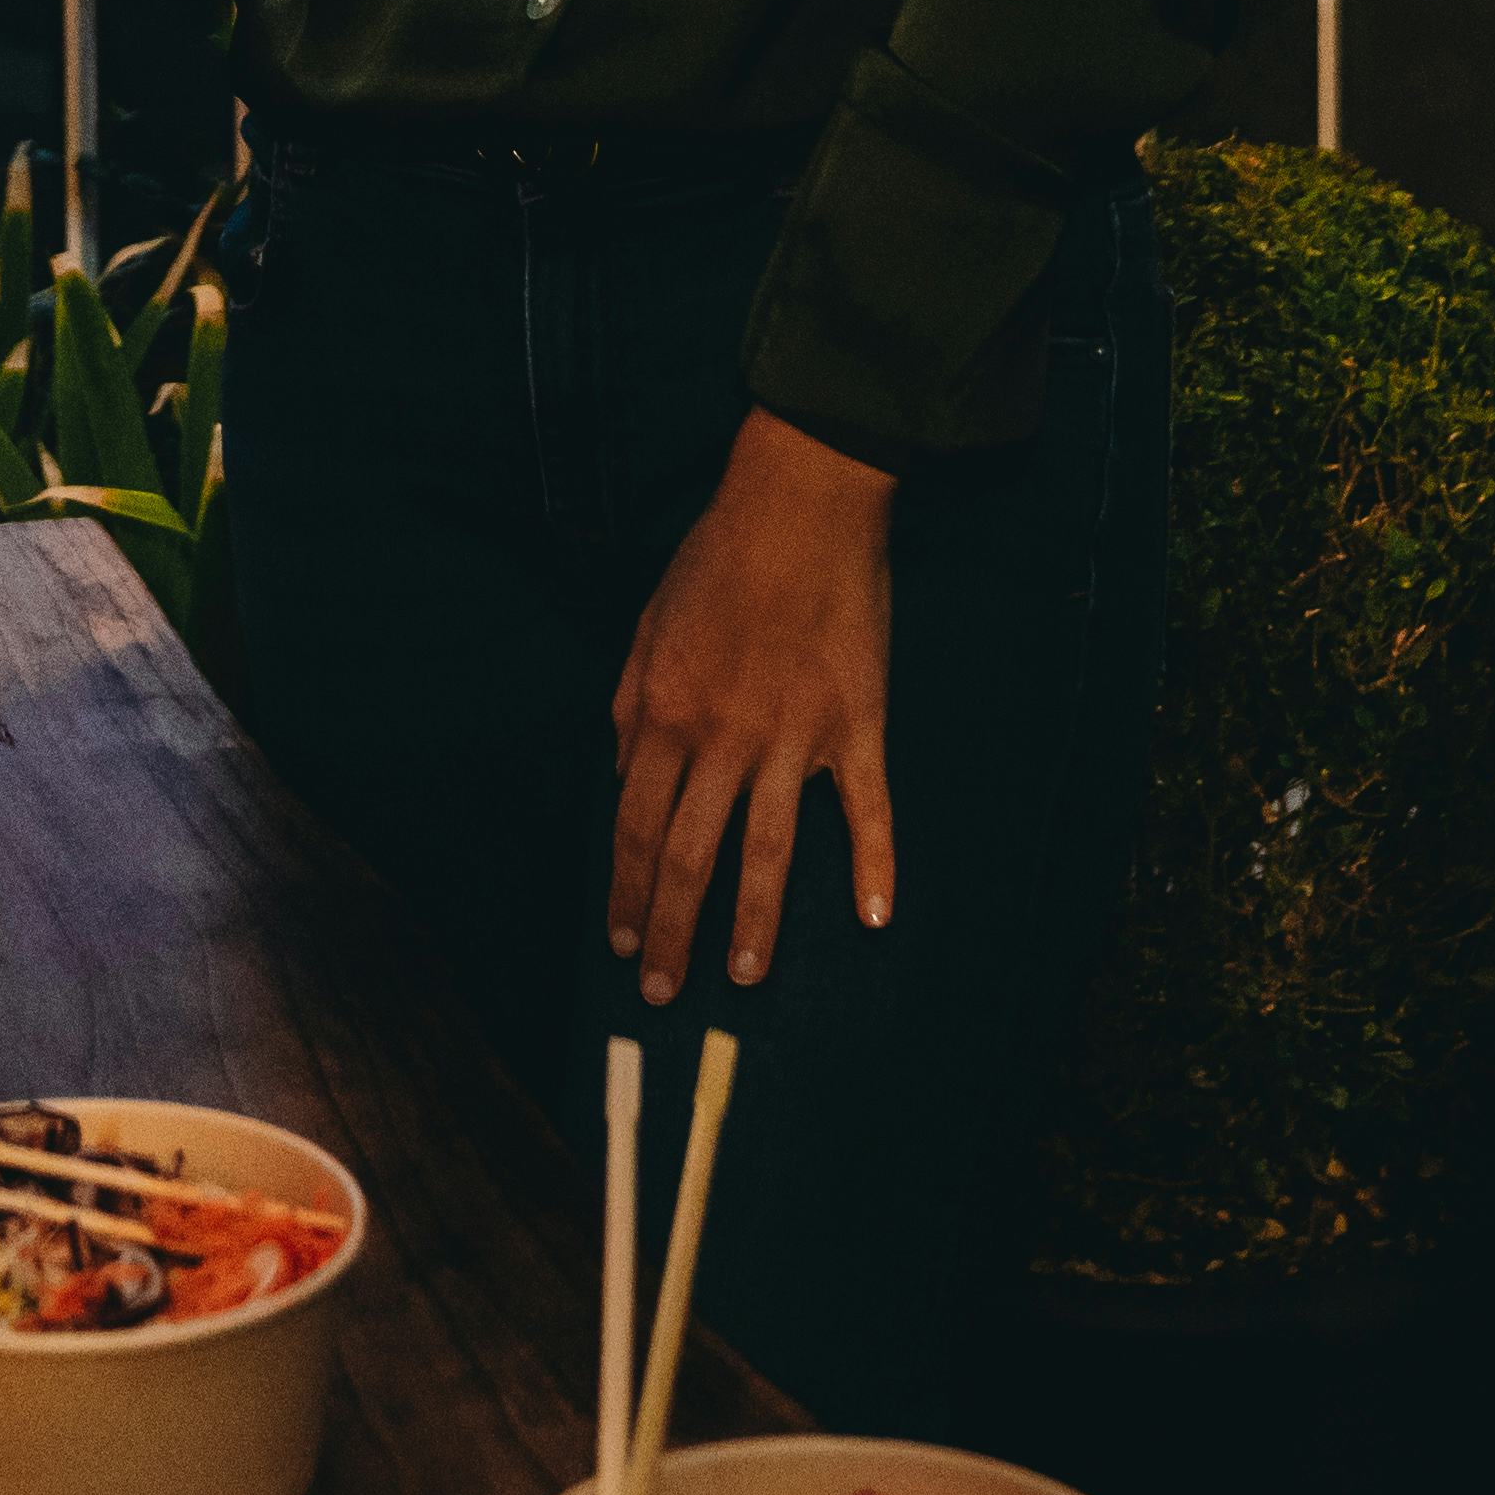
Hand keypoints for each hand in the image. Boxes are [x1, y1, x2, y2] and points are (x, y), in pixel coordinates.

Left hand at [607, 412, 896, 999]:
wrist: (800, 503)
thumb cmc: (716, 559)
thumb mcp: (646, 627)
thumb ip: (629, 707)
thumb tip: (619, 775)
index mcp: (663, 713)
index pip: (633, 825)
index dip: (625, 890)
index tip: (620, 941)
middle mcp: (722, 737)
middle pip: (689, 854)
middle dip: (671, 931)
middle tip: (663, 990)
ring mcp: (793, 736)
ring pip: (768, 850)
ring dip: (755, 922)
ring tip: (745, 977)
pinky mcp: (855, 725)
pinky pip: (866, 807)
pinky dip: (875, 864)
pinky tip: (874, 916)